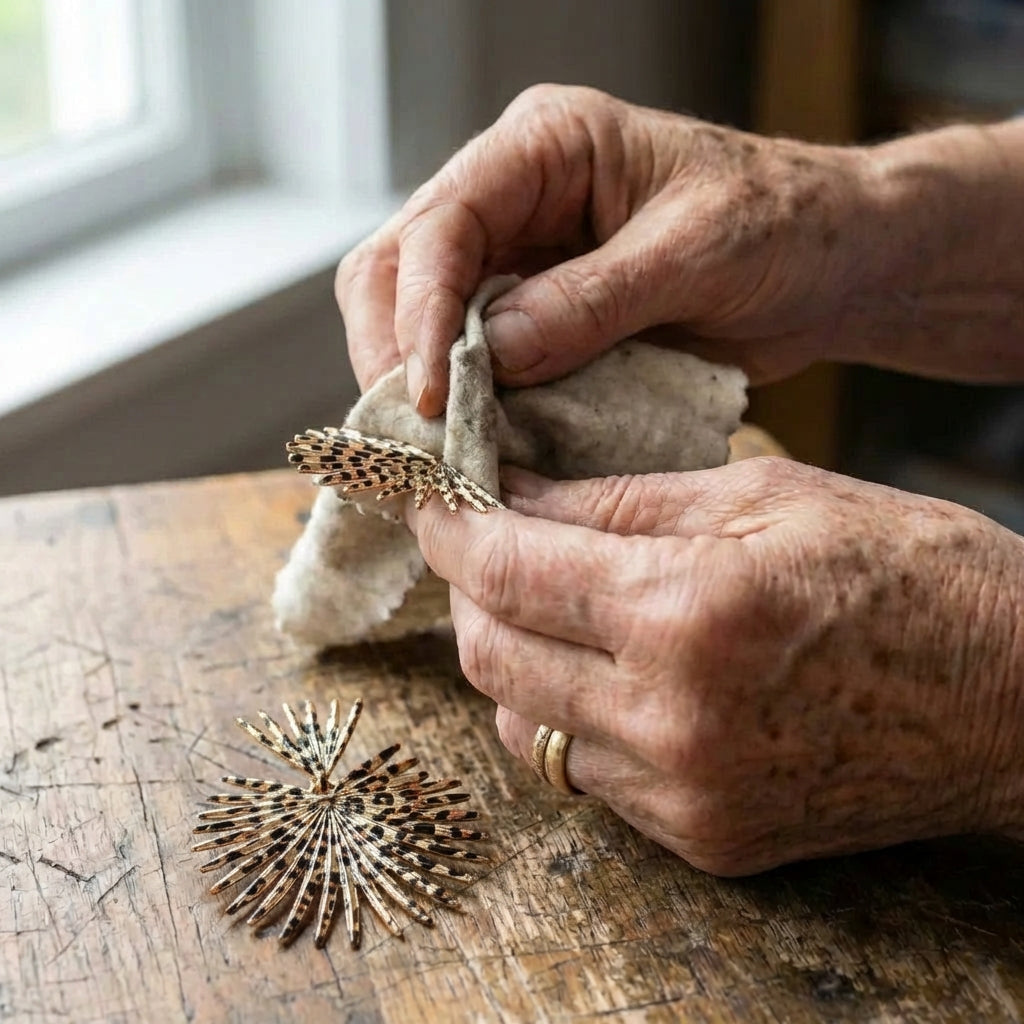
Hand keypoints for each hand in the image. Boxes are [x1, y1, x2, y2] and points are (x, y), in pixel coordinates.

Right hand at [336, 85, 1023, 414]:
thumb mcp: (696, 253)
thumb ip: (592, 300)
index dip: (420, 313)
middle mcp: (513, 196)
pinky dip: (465, 404)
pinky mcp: (535, 315)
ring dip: (419, 386)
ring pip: (418, 318)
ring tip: (436, 452)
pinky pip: (470, 359)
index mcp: (545, 148)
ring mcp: (518, 258)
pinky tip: (474, 444)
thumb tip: (490, 354)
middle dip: (394, 353)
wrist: (828, 263)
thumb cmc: (783, 226)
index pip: (441, 224)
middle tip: (412, 437)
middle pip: (398, 268)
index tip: (430, 396)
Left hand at [407, 459, 1023, 873]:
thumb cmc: (909, 572)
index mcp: (689, 613)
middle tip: (485, 541)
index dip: (450, 529)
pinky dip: (568, 714)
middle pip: (491, 657)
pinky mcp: (705, 838)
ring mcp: (686, 795)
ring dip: (511, 657)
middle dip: (469, 591)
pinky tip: (603, 669)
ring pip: (523, 726)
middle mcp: (672, 720)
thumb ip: (620, 502)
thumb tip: (515, 495)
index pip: (508, 570)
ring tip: (544, 603)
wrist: (1016, 700)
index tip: (431, 500)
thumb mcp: (764, 497)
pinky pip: (585, 775)